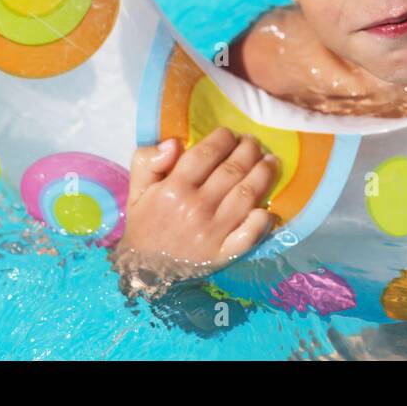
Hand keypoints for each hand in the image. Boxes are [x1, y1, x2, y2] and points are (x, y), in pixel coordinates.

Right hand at [108, 126, 279, 297]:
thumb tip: (174, 143)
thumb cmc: (144, 225)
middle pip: (232, 170)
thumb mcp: (136, 190)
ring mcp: (213, 232)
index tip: (230, 134)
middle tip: (254, 143)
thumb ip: (147, 161)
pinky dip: (263, 219)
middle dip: (248, 150)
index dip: (223, 138)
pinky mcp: (224, 253)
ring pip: (246, 194)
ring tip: (271, 161)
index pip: (206, 154)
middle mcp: (196, 207)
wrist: (145, 271)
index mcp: (173, 189)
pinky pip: (251, 233)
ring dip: (264, 174)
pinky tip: (269, 205)